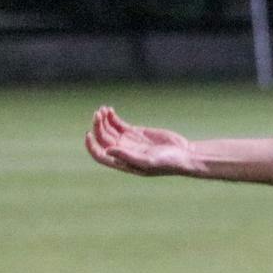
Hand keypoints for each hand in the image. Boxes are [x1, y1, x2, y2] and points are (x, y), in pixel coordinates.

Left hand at [85, 106, 206, 176]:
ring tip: (104, 109)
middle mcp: (122, 152)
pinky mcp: (135, 132)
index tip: (89, 133)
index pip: (100, 155)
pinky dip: (112, 117)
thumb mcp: (148, 161)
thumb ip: (127, 156)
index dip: (91, 146)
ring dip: (103, 119)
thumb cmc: (168, 163)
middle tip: (99, 113)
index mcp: (122, 162)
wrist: (184, 154)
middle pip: (102, 138)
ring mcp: (128, 141)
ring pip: (108, 129)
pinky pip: (118, 124)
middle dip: (98, 126)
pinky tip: (109, 110)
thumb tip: (107, 150)